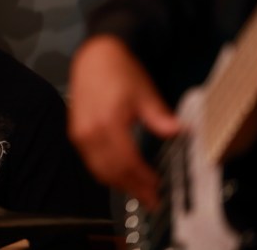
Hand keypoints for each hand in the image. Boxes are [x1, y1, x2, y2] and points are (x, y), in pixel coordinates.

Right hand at [67, 35, 179, 208]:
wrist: (94, 56)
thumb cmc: (120, 72)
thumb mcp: (145, 92)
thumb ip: (160, 117)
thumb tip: (181, 132)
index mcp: (108, 123)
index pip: (127, 162)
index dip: (143, 179)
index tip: (159, 189)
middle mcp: (89, 133)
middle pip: (111, 171)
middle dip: (132, 188)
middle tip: (152, 200)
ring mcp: (79, 135)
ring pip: (99, 170)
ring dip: (119, 184)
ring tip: (139, 192)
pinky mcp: (75, 134)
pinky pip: (91, 162)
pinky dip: (107, 173)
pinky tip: (121, 176)